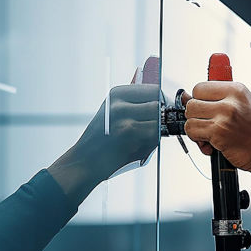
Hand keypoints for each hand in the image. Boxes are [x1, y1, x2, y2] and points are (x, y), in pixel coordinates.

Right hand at [47, 82, 159, 205]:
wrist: (86, 161)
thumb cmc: (103, 142)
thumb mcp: (115, 116)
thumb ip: (137, 108)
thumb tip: (164, 106)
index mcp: (117, 94)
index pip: (153, 89)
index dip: (162, 103)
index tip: (163, 112)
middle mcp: (120, 101)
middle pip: (158, 103)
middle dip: (163, 116)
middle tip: (159, 128)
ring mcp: (124, 116)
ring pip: (159, 119)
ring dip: (159, 131)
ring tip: (144, 139)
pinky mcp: (129, 132)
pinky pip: (155, 134)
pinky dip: (152, 142)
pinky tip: (139, 147)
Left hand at [183, 81, 250, 192]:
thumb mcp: (247, 104)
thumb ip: (221, 99)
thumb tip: (186, 96)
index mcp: (237, 89)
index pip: (200, 87)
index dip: (199, 100)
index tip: (206, 110)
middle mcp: (230, 101)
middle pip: (192, 102)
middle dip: (196, 116)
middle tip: (207, 124)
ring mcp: (223, 117)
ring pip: (189, 118)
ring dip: (195, 129)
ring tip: (209, 135)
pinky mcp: (218, 134)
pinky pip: (192, 132)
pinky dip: (198, 141)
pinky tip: (211, 145)